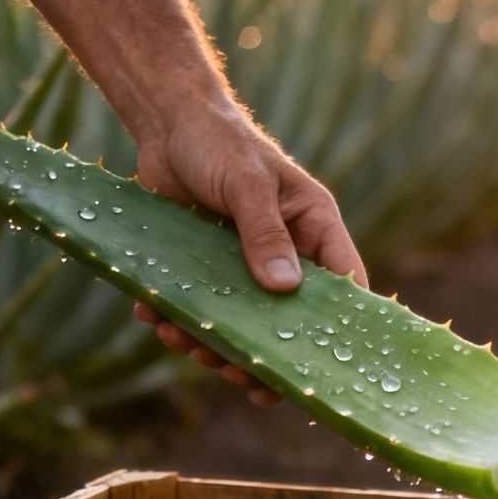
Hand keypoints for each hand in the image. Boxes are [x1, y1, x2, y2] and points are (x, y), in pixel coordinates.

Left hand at [131, 101, 367, 405]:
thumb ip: (264, 232)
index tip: (322, 367)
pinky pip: (200, 307)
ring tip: (182, 341)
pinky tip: (154, 316)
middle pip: (288, 319)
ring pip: (240, 323)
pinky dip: (177, 319)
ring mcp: (245, 264)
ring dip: (212, 342)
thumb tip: (285, 288)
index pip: (343, 285)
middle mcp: (287, 252)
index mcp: (314, 228)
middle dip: (263, 353)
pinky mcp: (206, 268)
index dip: (339, 328)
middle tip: (237, 374)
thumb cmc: (220, 141)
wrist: (168, 123)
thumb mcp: (246, 183)